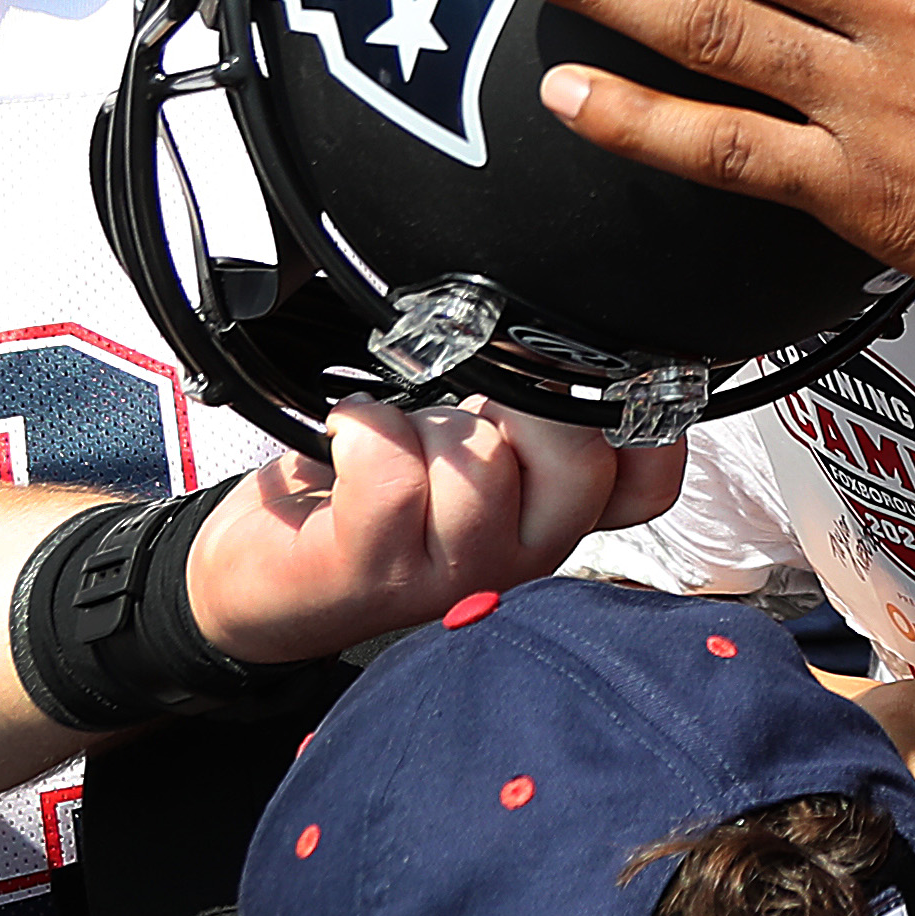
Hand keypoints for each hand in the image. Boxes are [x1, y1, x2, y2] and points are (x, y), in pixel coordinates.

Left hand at [183, 401, 684, 667]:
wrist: (265, 582)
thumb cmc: (372, 503)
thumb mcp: (475, 456)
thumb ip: (531, 420)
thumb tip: (568, 333)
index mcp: (553, 522)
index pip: (649, 482)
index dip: (634, 419)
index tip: (577, 380)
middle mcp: (520, 559)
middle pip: (581, 461)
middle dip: (525, 402)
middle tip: (473, 403)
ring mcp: (451, 574)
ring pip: (479, 460)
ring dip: (425, 425)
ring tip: (395, 443)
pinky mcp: (373, 570)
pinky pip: (391, 469)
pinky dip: (363, 429)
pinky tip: (347, 440)